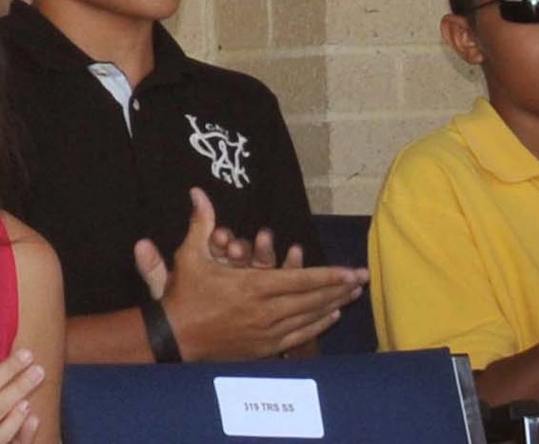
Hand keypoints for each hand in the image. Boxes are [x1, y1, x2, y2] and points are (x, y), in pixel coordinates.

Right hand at [145, 188, 364, 359]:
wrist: (175, 337)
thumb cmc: (184, 294)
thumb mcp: (189, 255)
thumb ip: (200, 223)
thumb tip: (197, 192)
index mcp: (252, 286)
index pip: (301, 280)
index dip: (329, 275)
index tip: (352, 271)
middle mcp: (266, 310)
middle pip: (313, 299)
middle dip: (340, 288)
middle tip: (363, 279)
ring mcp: (268, 331)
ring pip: (310, 317)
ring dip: (334, 305)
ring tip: (353, 295)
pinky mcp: (266, 346)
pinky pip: (300, 335)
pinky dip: (318, 325)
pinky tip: (332, 316)